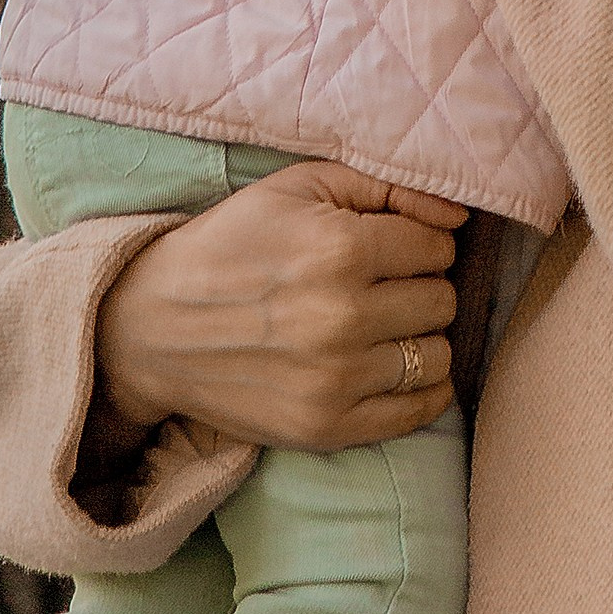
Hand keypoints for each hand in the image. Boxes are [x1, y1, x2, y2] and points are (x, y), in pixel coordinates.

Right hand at [93, 162, 464, 454]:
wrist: (154, 326)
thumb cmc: (234, 242)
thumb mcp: (301, 185)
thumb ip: (387, 186)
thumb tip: (458, 214)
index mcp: (340, 250)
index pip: (437, 247)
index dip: (421, 242)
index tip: (395, 246)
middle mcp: (343, 319)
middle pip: (442, 302)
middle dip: (421, 287)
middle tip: (385, 285)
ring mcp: (335, 381)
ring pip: (436, 356)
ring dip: (420, 338)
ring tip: (385, 325)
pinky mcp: (324, 428)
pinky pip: (417, 413)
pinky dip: (422, 390)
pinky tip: (395, 367)